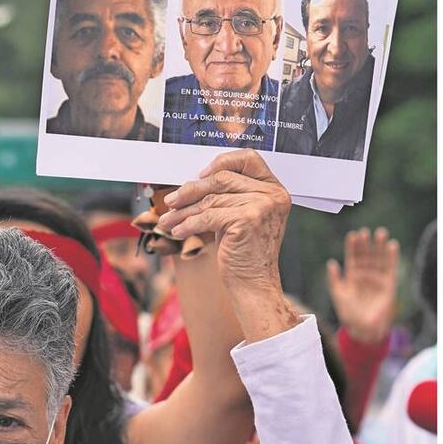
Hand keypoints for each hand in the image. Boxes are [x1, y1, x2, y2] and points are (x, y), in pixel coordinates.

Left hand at [157, 150, 296, 341]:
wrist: (254, 284)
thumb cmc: (244, 252)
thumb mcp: (239, 216)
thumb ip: (228, 195)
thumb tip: (191, 182)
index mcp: (274, 189)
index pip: (248, 158)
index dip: (221, 162)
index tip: (199, 174)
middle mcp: (272, 194)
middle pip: (222, 179)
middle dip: (191, 190)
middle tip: (170, 201)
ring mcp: (262, 206)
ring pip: (211, 199)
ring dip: (184, 211)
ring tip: (168, 221)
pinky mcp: (247, 220)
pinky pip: (208, 216)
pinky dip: (188, 224)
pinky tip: (178, 231)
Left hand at [327, 227, 399, 343]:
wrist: (362, 327)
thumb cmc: (348, 312)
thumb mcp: (338, 294)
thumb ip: (334, 279)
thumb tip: (331, 262)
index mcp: (352, 275)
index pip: (353, 257)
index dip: (353, 246)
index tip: (353, 234)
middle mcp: (365, 275)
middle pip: (367, 255)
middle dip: (366, 244)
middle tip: (366, 231)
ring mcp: (377, 279)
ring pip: (379, 259)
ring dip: (380, 246)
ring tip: (381, 233)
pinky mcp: (388, 284)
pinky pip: (390, 268)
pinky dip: (392, 257)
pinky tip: (392, 245)